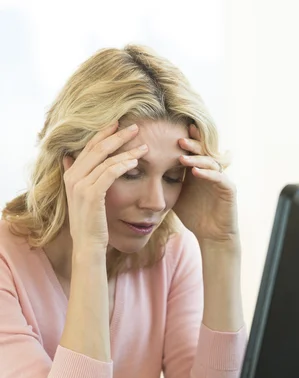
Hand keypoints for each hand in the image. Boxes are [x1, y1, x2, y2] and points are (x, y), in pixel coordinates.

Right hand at [62, 122, 147, 251]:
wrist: (88, 245)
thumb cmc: (91, 223)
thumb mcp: (80, 197)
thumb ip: (76, 176)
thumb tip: (68, 158)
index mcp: (70, 175)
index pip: (88, 147)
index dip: (104, 133)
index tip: (119, 124)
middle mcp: (73, 177)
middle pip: (97, 147)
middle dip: (118, 135)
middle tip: (135, 126)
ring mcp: (80, 185)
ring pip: (106, 159)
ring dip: (127, 150)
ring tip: (143, 146)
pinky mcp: (91, 194)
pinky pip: (110, 172)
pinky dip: (124, 164)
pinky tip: (136, 161)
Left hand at [173, 124, 237, 244]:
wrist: (212, 235)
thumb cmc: (194, 216)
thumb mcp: (176, 197)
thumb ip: (167, 183)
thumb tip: (146, 173)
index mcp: (199, 171)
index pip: (193, 152)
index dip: (185, 142)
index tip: (170, 132)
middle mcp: (211, 171)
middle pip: (203, 152)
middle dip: (192, 145)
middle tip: (179, 139)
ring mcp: (221, 179)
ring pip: (210, 163)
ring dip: (197, 159)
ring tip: (183, 158)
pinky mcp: (229, 189)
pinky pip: (218, 177)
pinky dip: (207, 174)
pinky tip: (196, 172)